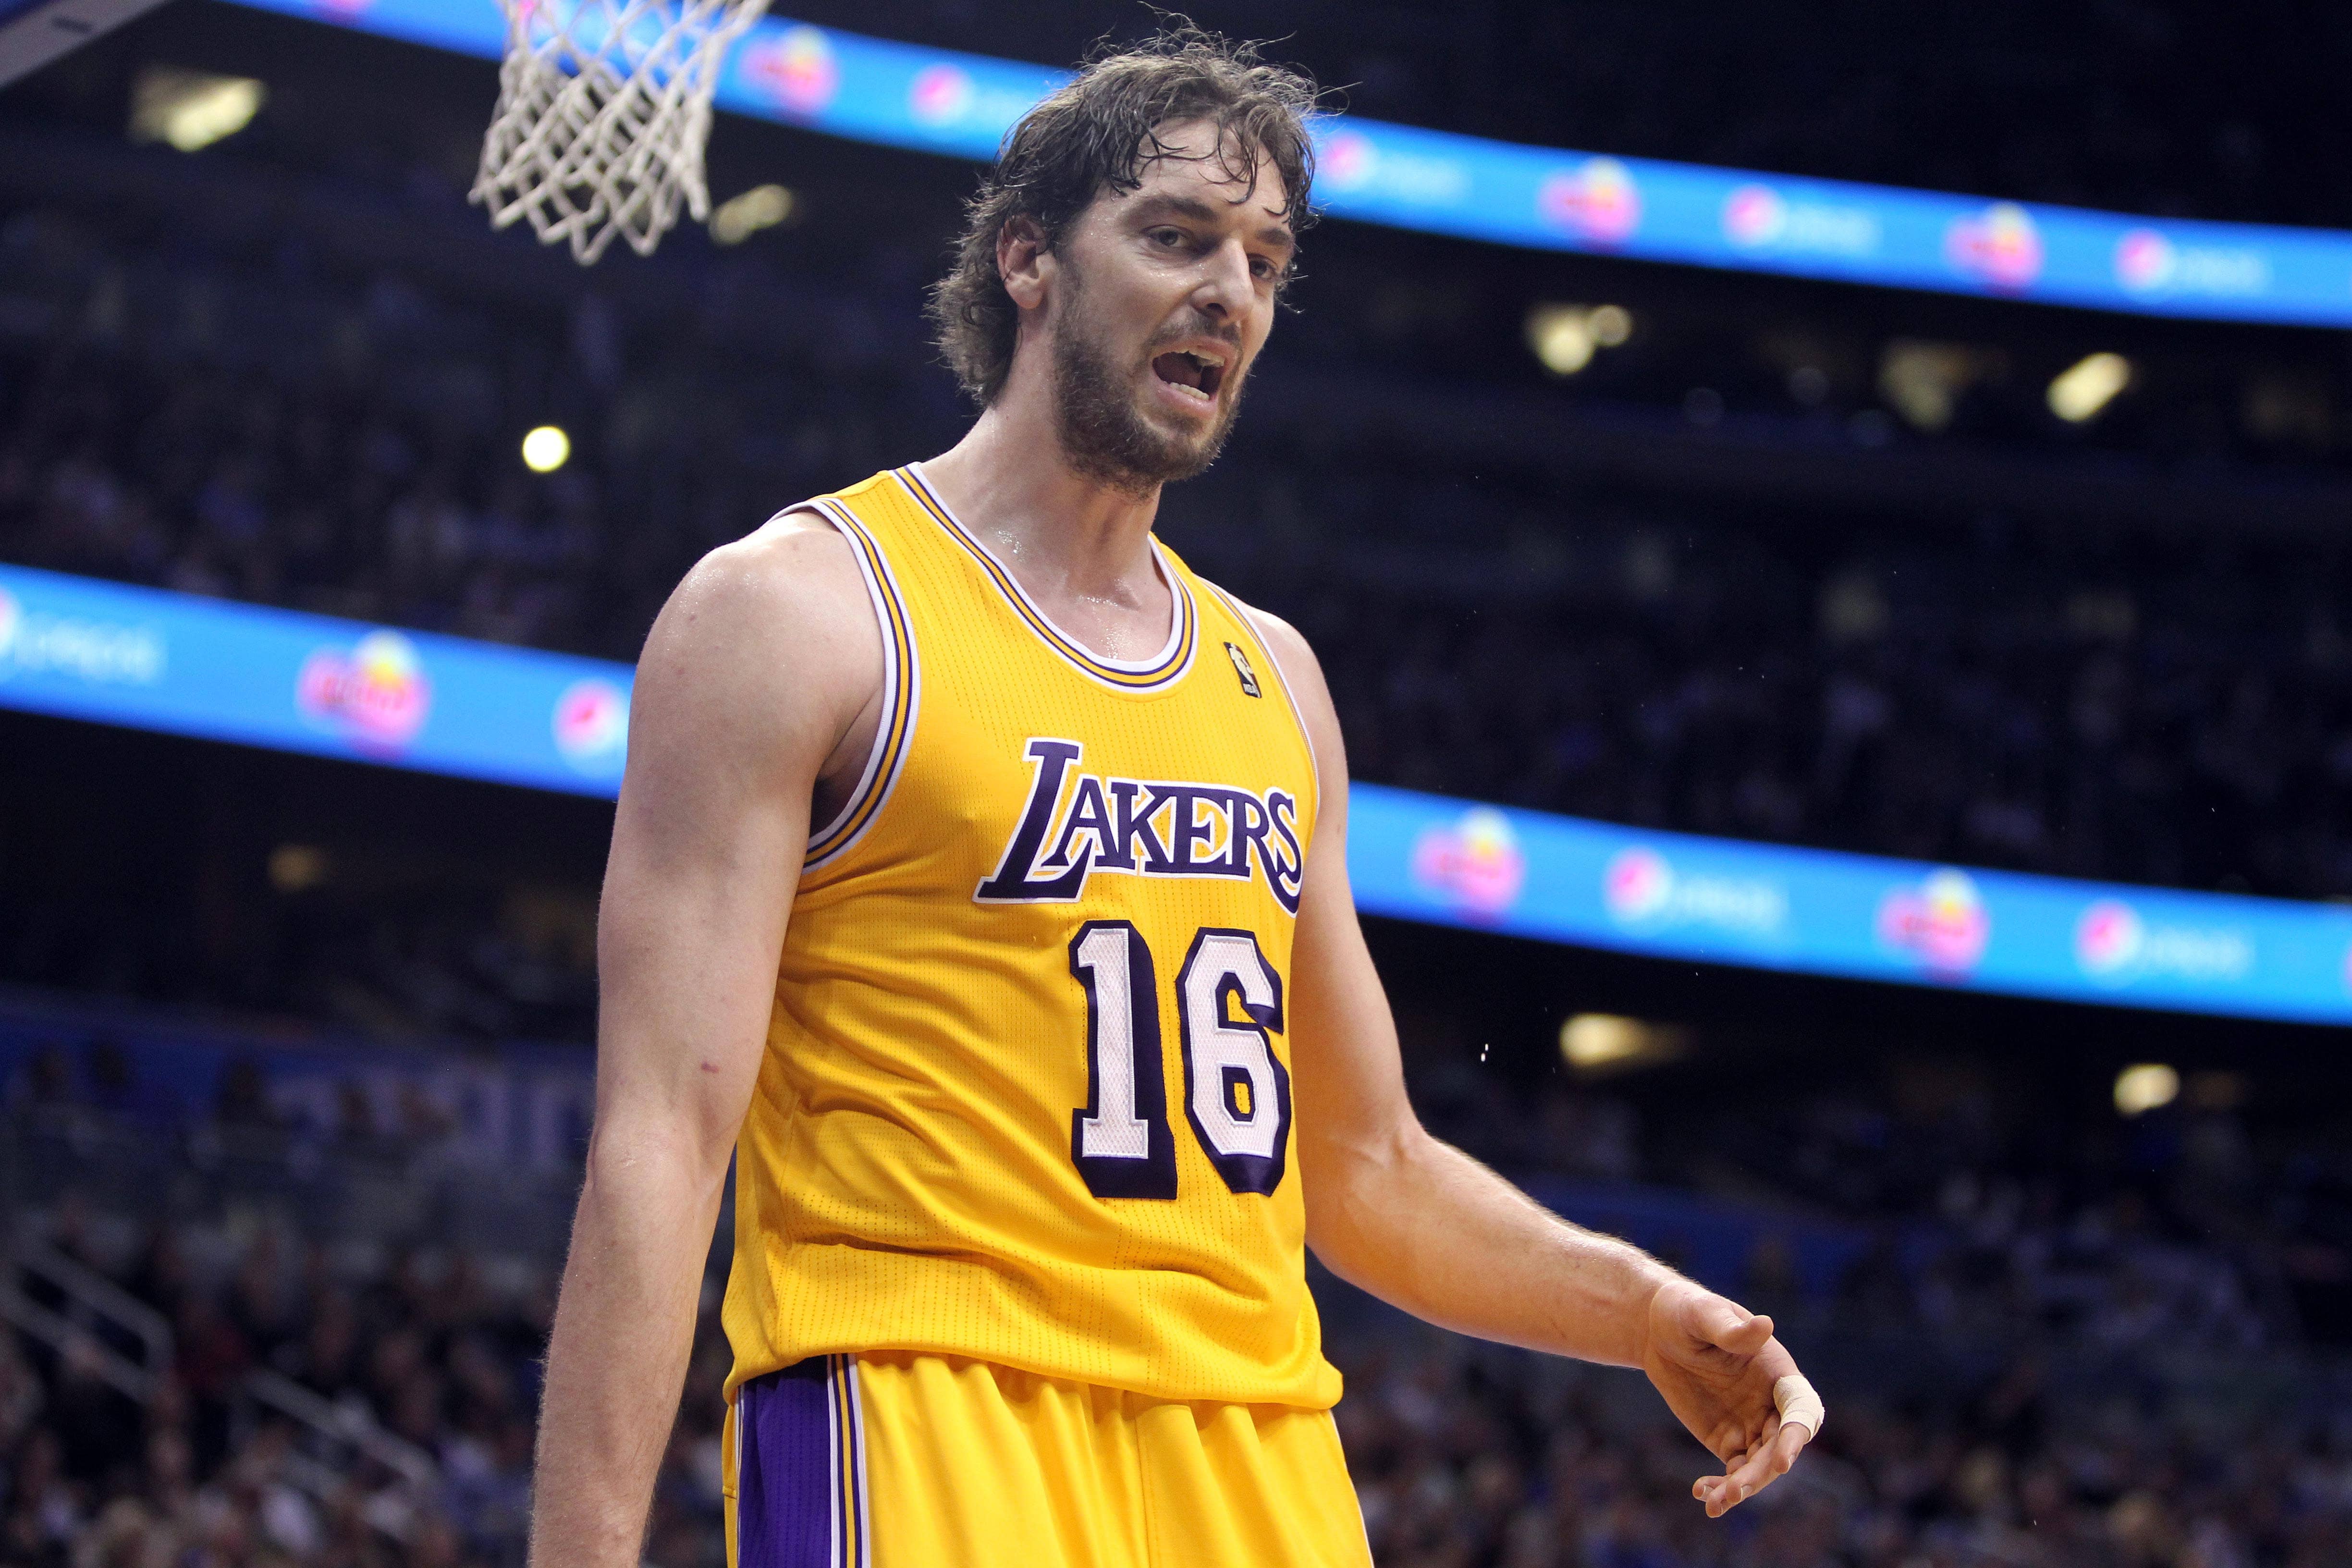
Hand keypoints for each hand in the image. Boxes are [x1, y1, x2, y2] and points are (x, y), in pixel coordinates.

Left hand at [1638, 1278, 1816, 1517]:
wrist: (1657, 1330)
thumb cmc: (1687, 1312)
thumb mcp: (1705, 1315)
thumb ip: (1733, 1329)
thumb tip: (1766, 1325)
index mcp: (1777, 1373)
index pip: (1800, 1409)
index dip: (1796, 1435)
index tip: (1783, 1460)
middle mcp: (1772, 1404)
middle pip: (1779, 1446)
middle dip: (1762, 1472)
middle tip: (1736, 1489)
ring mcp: (1751, 1426)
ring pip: (1758, 1466)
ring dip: (1741, 1487)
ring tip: (1714, 1502)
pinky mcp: (1727, 1440)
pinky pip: (1732, 1471)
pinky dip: (1721, 1487)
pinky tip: (1701, 1493)